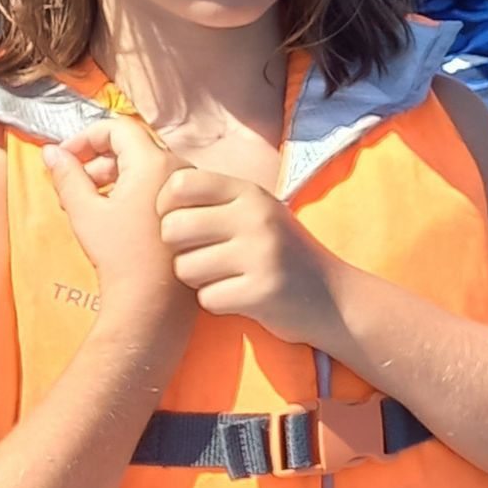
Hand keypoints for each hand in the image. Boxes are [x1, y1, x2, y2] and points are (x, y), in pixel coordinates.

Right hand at [46, 120, 193, 332]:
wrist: (151, 301)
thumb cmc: (118, 256)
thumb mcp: (85, 212)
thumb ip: (67, 176)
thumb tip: (51, 152)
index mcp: (154, 162)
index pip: (118, 127)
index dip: (86, 136)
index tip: (64, 157)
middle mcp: (178, 167)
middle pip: (133, 146)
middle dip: (97, 159)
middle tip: (72, 183)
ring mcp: (188, 188)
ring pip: (145, 165)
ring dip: (113, 175)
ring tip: (86, 200)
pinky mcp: (191, 207)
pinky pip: (159, 183)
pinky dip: (133, 188)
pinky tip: (111, 212)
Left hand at [157, 169, 339, 344]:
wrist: (332, 296)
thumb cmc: (278, 252)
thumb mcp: (256, 212)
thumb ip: (215, 200)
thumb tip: (156, 191)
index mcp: (250, 191)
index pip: (180, 184)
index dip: (167, 207)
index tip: (180, 222)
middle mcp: (255, 215)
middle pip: (173, 228)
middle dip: (177, 249)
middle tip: (201, 256)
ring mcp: (260, 253)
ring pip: (184, 268)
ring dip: (197, 280)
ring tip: (224, 277)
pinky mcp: (261, 291)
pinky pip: (206, 299)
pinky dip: (216, 303)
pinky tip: (238, 296)